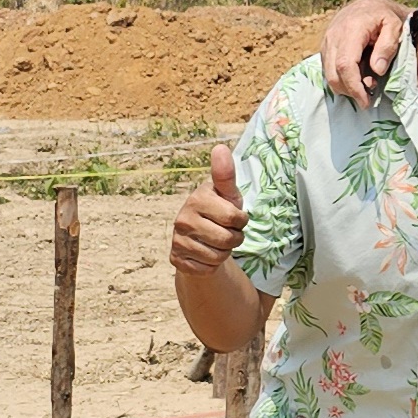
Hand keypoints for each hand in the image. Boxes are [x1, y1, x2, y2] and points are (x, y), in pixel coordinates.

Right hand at [170, 145, 247, 275]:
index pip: (235, 218)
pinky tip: (206, 254)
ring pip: (218, 257)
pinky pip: (206, 269)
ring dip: (224, 253)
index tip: (234, 217)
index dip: (241, 220)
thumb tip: (220, 147)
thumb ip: (225, 174)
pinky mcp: (176, 259)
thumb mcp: (228, 194)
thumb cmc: (220, 210)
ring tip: (217, 242)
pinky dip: (211, 265)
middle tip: (227, 231)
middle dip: (235, 239)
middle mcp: (182, 219)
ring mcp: (177, 240)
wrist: (201, 237)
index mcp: (197, 199)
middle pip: (228, 240)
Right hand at [321, 0, 408, 102]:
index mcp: (352, 28)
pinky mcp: (324, 46)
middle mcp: (334, 35)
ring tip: (365, 85)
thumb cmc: (385, 16)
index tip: (366, 101)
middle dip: (350, 91)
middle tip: (368, 96)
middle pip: (333, 73)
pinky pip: (327, 69)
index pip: (345, 64)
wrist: (369, 5)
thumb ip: (388, 47)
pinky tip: (357, 78)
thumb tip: (377, 71)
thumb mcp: (395, 26)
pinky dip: (341, 79)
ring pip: (328, 74)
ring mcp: (326, 40)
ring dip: (345, 87)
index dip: (354, 87)